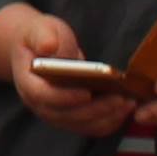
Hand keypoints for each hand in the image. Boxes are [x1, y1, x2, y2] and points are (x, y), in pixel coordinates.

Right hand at [0, 2, 133, 134]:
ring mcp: (55, 113)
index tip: (87, 93)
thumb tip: (49, 46)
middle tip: (120, 99)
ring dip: (105, 117)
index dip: (64, 97)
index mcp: (28, 82)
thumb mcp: (40, 29)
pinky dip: (108, 121)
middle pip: (66, 115)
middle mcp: (39, 104)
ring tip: (128, 103)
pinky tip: (125, 109)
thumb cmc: (41, 37)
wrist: (38, 48)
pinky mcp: (70, 117)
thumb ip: (43, 36)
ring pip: (80, 124)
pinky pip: (90, 127)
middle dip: (95, 110)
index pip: (42, 96)